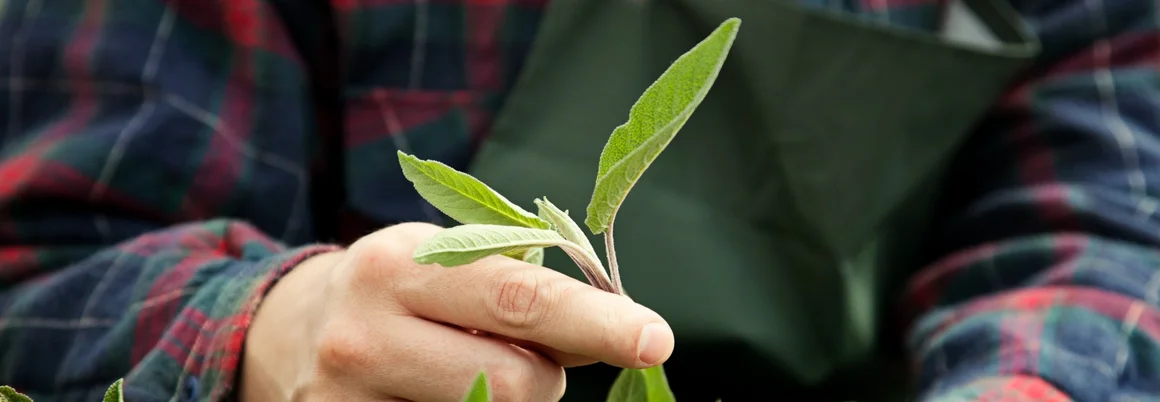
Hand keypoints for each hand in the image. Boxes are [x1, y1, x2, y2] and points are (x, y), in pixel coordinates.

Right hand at [240, 222, 673, 401]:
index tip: (655, 339)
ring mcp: (346, 401)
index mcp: (400, 266)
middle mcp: (366, 334)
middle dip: (546, 378)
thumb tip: (611, 332)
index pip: (520, 300)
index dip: (595, 323)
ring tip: (470, 373)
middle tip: (523, 357)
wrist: (286, 330)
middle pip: (517, 384)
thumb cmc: (395, 288)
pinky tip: (439, 397)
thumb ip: (519, 287)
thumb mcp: (444, 259)